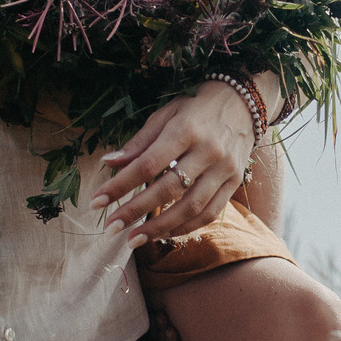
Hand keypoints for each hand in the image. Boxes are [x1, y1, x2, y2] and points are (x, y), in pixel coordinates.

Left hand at [93, 82, 257, 244]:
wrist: (244, 101)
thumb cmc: (196, 107)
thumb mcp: (165, 114)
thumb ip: (139, 142)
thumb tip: (108, 163)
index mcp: (185, 130)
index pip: (147, 164)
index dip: (120, 186)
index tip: (97, 201)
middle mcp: (207, 151)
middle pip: (168, 189)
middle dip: (136, 211)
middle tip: (111, 227)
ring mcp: (224, 169)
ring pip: (191, 207)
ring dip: (160, 228)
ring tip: (134, 239)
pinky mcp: (235, 182)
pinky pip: (210, 213)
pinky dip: (185, 227)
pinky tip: (163, 234)